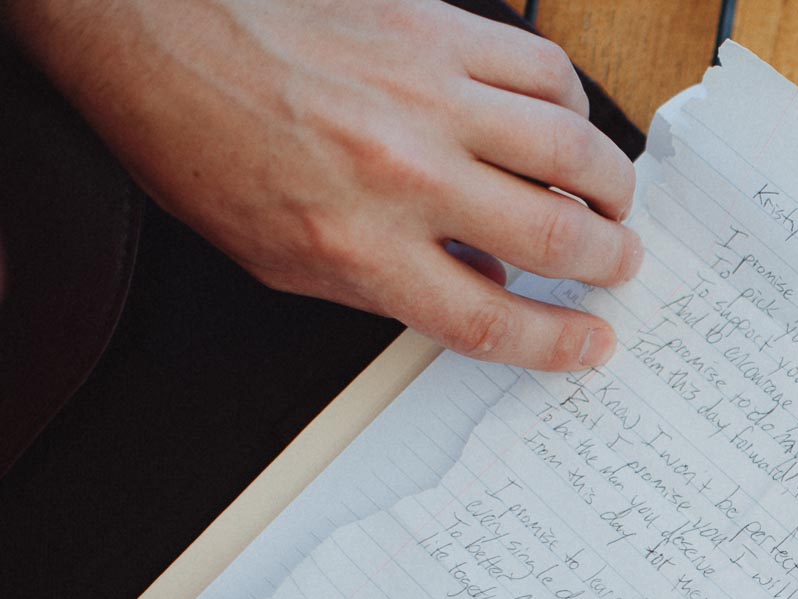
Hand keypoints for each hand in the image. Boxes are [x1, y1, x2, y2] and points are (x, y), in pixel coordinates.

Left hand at [5, 0, 640, 369]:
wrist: (154, 29)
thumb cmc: (202, 143)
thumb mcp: (283, 256)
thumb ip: (386, 283)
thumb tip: (479, 281)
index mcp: (361, 246)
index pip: (492, 316)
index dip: (559, 341)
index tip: (593, 343)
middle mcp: (404, 173)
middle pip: (553, 235)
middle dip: (607, 261)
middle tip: (618, 265)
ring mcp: (426, 94)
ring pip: (569, 148)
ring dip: (610, 186)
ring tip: (611, 202)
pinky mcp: (433, 29)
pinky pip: (541, 69)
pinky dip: (572, 104)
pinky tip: (564, 121)